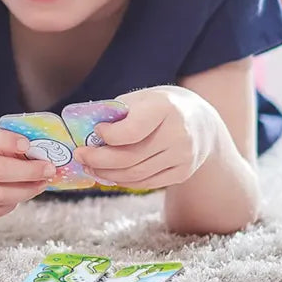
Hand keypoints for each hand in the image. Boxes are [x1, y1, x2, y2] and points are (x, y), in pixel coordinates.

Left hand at [74, 86, 217, 190]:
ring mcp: (184, 156)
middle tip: (80, 156)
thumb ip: (116, 113)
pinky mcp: (183, 173)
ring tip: (90, 166)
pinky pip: (147, 182)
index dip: (109, 135)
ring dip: (107, 173)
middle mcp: (178, 134)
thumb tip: (85, 132)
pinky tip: (109, 174)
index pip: (132, 130)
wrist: (200, 121)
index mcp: (165, 108)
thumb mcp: (140, 98)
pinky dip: (124, 181)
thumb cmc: (158, 106)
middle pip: (130, 157)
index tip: (96, 131)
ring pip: (136, 174)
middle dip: (99, 160)